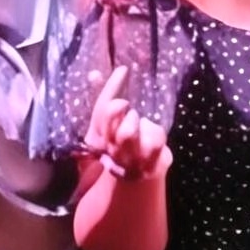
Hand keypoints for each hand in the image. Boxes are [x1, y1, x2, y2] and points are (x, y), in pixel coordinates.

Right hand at [86, 69, 170, 186]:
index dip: (111, 86)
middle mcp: (109, 149)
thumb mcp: (108, 126)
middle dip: (120, 108)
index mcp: (96, 138)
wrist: (135, 179)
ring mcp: (128, 159)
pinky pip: (154, 139)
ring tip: (141, 124)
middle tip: (128, 108)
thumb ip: (103, 101)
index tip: (123, 69)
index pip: (100, 108)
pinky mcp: (148, 165)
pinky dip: (156, 132)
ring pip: (127, 131)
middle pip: (109, 117)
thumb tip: (93, 74)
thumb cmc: (122, 145)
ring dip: (137, 121)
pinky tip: (153, 135)